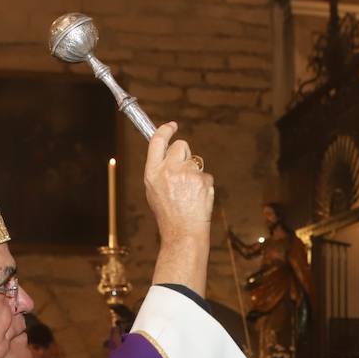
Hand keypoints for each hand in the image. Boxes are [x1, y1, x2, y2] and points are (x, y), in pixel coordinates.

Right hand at [144, 122, 212, 250]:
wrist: (183, 231)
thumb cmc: (168, 213)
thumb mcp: (153, 190)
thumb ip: (159, 170)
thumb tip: (167, 153)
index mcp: (153, 172)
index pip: (158, 141)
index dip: (165, 130)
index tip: (172, 126)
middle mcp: (169, 170)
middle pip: (181, 146)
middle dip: (184, 154)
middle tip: (183, 172)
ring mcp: (187, 174)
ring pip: (195, 162)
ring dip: (194, 173)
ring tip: (189, 193)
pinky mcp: (202, 180)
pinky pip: (205, 175)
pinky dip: (203, 185)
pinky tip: (197, 198)